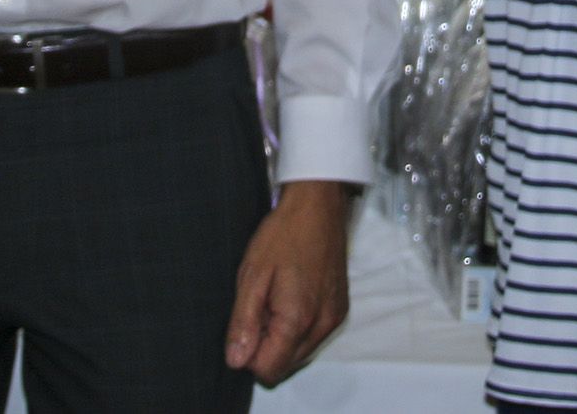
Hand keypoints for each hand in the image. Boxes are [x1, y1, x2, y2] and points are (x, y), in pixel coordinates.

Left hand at [224, 180, 352, 384]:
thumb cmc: (284, 234)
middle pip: (285, 365)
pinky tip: (291, 295)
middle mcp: (322, 326)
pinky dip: (299, 326)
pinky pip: (314, 336)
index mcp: (298, 320)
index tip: (246, 322)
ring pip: (300, 353)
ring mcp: (334, 319)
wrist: (318, 207)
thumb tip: (236, 360)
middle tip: (259, 306)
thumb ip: (243, 323)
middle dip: (266, 344)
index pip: (268, 370)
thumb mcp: (252, 276)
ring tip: (275, 297)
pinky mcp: (340, 310)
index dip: (248, 353)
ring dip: (282, 336)